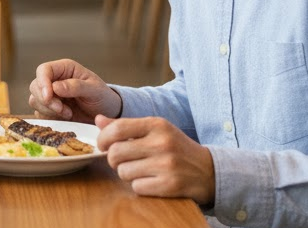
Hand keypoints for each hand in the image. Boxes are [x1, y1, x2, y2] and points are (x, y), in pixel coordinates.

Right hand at [28, 59, 121, 121]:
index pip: (44, 70)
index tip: (49, 96)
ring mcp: (50, 95)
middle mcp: (54, 80)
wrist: (105, 114)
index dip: (42, 82)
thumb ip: (76, 86)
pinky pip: (39, 113)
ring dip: (49, 110)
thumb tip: (56, 87)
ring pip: (35, 100)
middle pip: (35, 86)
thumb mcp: (95, 90)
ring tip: (68, 113)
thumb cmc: (103, 97)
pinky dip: (50, 117)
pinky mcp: (49, 109)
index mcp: (64, 69)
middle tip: (62, 110)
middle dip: (46, 100)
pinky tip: (65, 117)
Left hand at [96, 115, 214, 204]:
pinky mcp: (170, 185)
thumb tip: (98, 120)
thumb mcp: (155, 130)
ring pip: (123, 172)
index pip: (117, 129)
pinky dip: (139, 186)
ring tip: (141, 170)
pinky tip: (151, 181)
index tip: (104, 145)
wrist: (209, 171)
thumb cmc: (176, 148)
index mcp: (157, 124)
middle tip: (123, 161)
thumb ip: (126, 126)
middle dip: (113, 160)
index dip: (103, 139)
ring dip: (127, 174)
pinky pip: (137, 187)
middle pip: (115, 153)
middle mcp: (162, 142)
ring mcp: (167, 164)